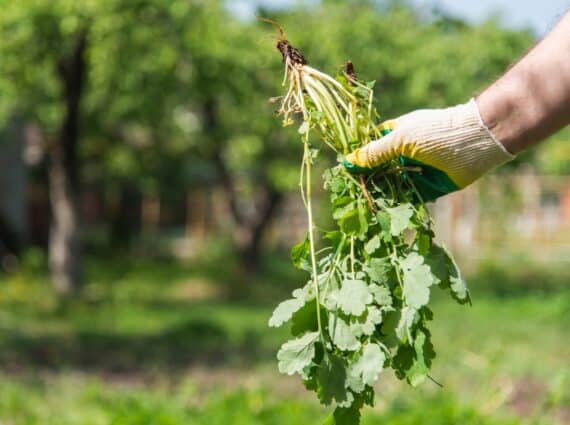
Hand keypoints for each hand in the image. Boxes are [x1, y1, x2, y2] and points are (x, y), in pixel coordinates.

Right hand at [344, 99, 513, 200]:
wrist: (476, 142)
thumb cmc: (436, 132)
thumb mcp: (400, 140)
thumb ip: (374, 153)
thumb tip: (348, 161)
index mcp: (394, 136)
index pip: (368, 149)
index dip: (356, 160)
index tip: (342, 174)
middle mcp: (402, 155)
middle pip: (377, 170)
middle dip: (365, 182)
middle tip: (349, 197)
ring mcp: (415, 171)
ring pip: (391, 186)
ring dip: (379, 196)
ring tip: (363, 209)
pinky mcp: (427, 188)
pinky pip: (407, 199)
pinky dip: (397, 206)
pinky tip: (383, 214)